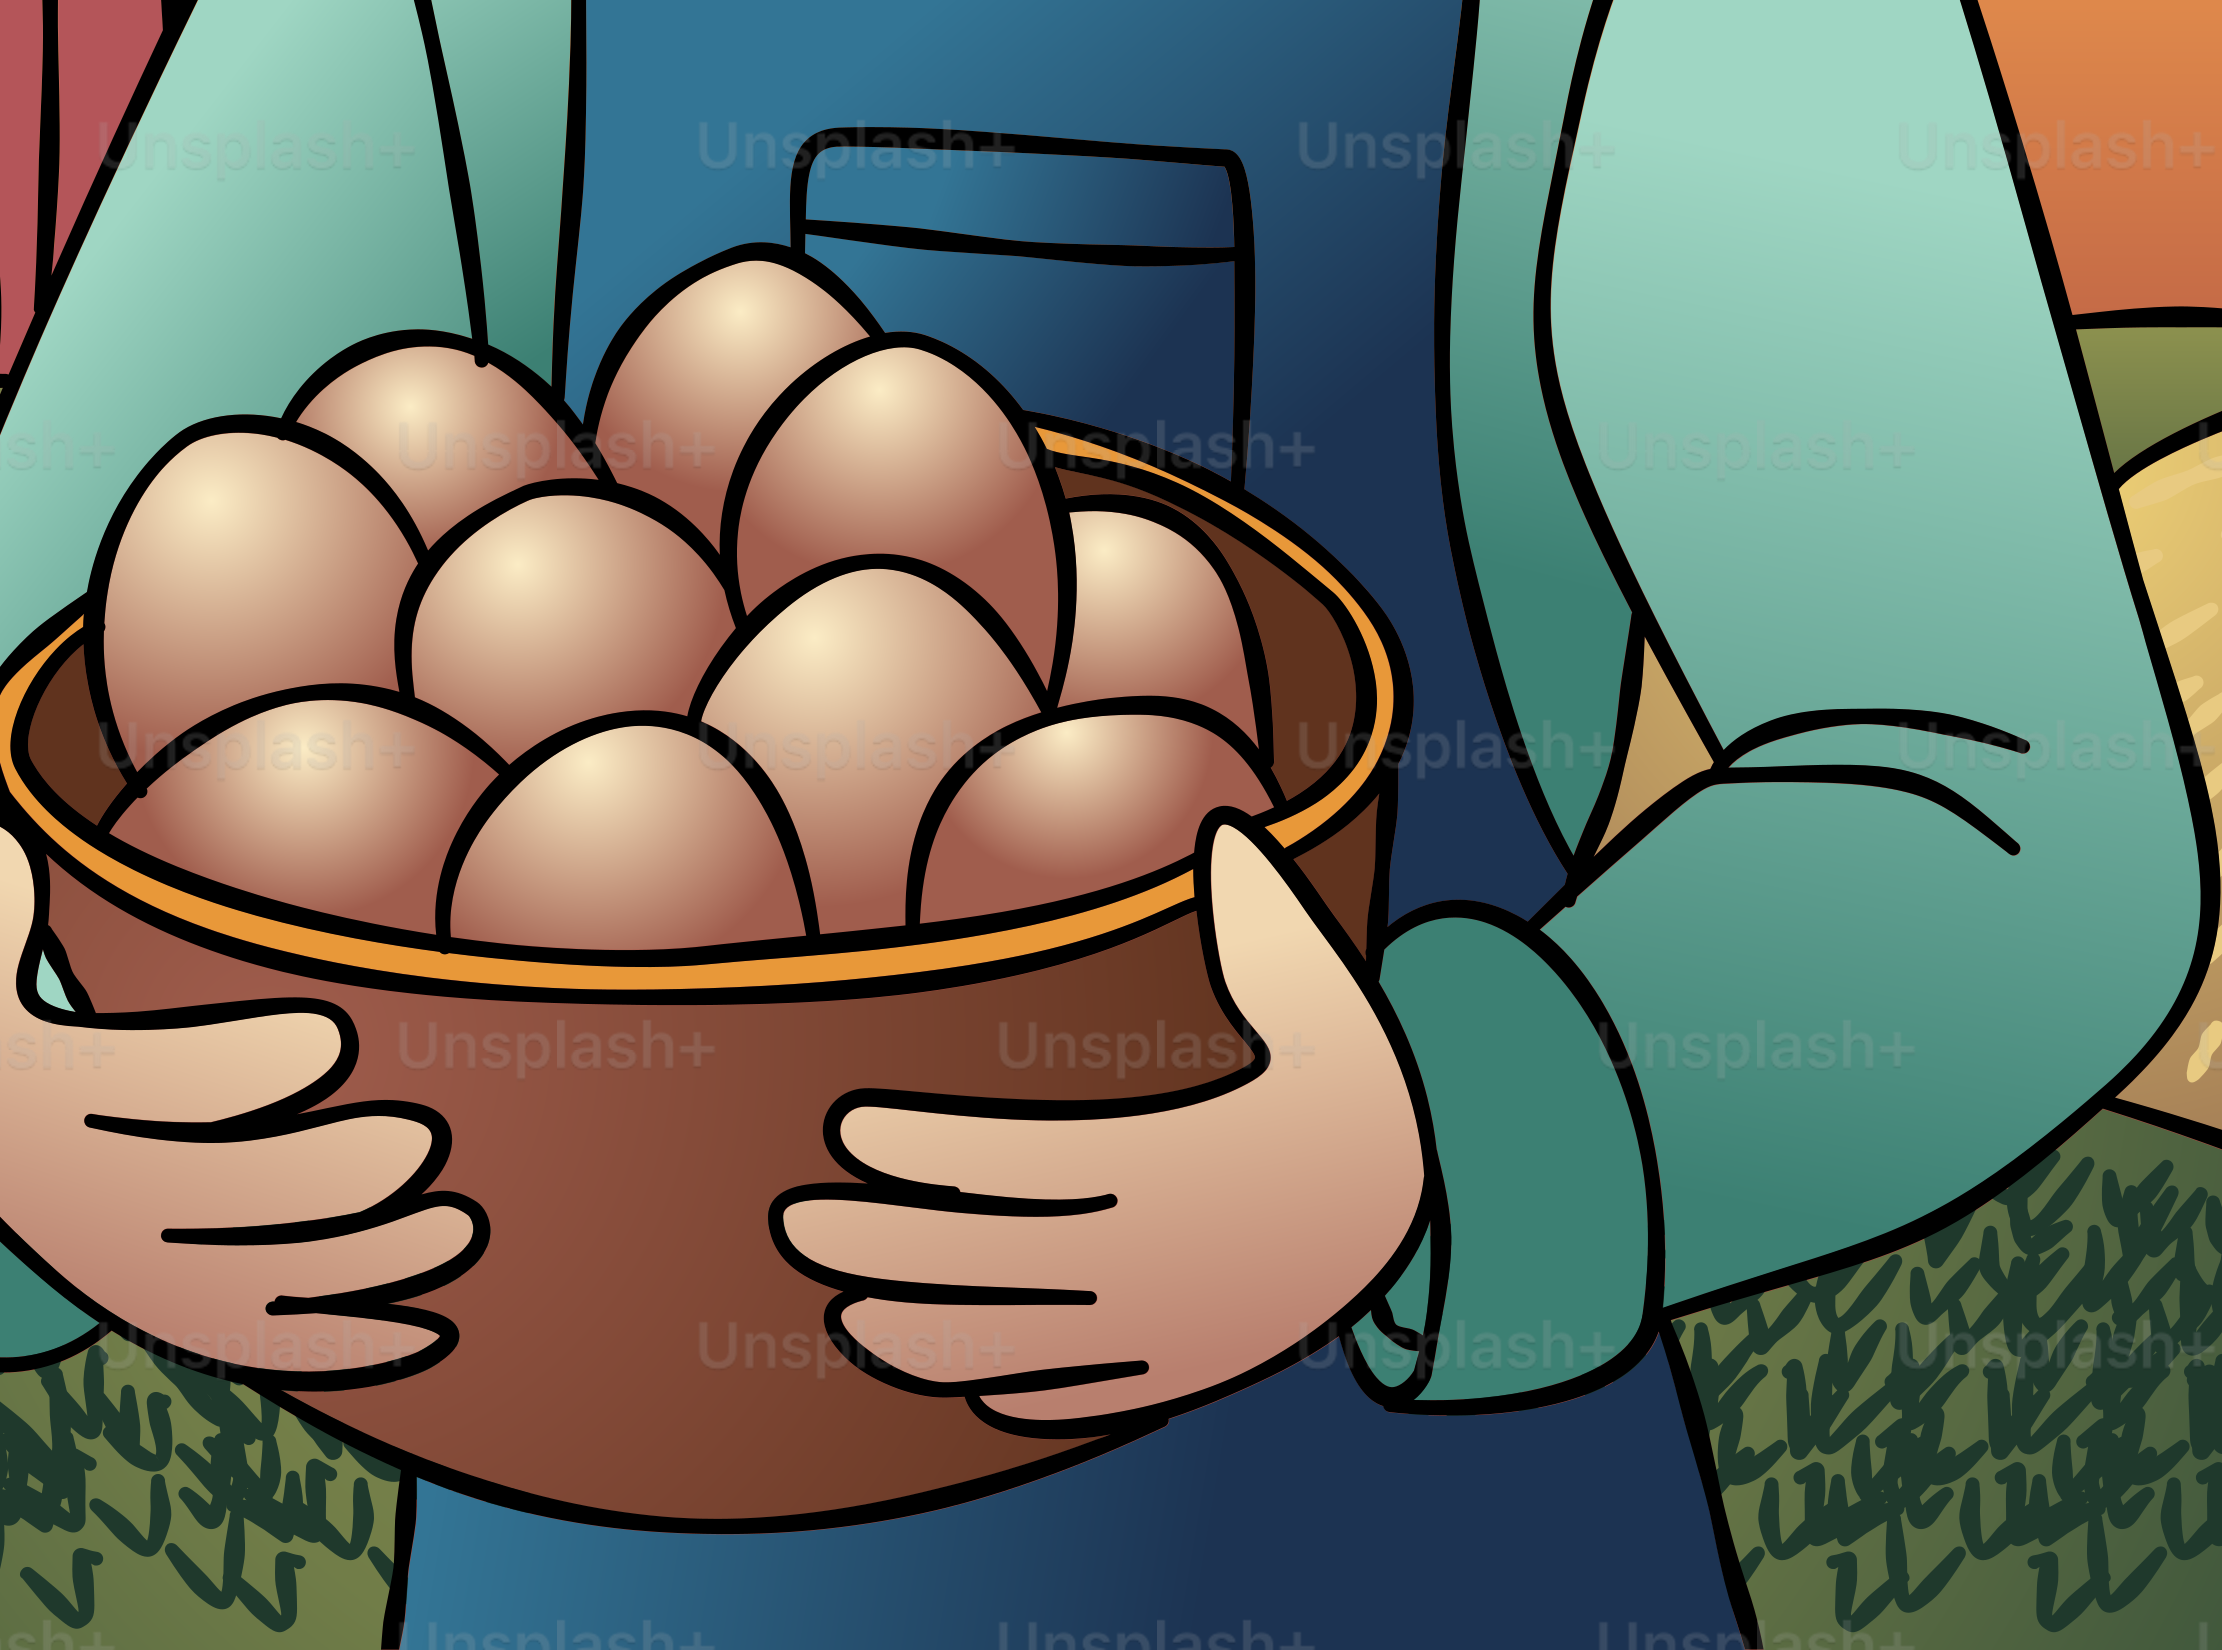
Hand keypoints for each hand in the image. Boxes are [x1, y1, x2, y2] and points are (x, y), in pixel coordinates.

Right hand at [0, 807, 480, 1377]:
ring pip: (262, 1284)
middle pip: (220, 1201)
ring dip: (362, 1268)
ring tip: (458, 1228)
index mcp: (47, 1116)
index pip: (148, 1091)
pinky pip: (272, 1345)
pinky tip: (433, 1335)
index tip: (334, 1039)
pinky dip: (351, 1346)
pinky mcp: (197, 1326)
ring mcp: (150, 1281)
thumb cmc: (15, 1051)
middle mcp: (93, 1212)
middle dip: (321, 1182)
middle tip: (420, 1141)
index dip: (239, 1070)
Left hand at [772, 813, 1428, 1427]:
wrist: (1427, 1232)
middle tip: (794, 1224)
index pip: (1023, 1164)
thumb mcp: (1337, 1006)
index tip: (849, 1130)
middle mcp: (1161, 1262)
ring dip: (928, 1336)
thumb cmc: (1362, 1101)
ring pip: (1024, 1344)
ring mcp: (1169, 1334)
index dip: (931, 1152)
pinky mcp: (1186, 1377)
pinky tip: (963, 1386)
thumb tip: (1229, 825)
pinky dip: (1016, 1393)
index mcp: (1180, 1167)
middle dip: (888, 1246)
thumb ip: (1272, 929)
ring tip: (845, 1320)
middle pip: (996, 1262)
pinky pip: (1086, 1396)